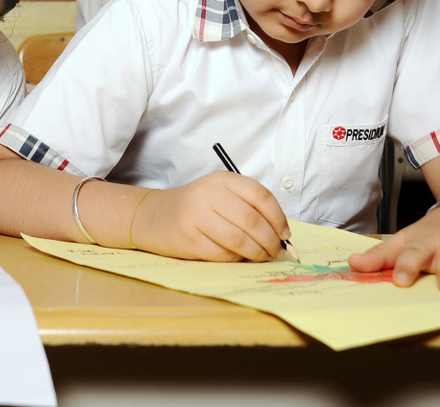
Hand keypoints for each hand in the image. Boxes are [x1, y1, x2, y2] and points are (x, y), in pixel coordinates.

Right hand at [132, 172, 288, 261]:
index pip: (260, 195)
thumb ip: (248, 207)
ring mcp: (196, 217)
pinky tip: (239, 257)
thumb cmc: (195, 207)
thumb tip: (281, 234)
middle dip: (271, 241)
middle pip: (252, 220)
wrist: (155, 216)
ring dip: (257, 253)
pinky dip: (237, 259)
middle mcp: (208, 194)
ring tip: (262, 257)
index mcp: (221, 180)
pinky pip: (223, 254)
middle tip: (277, 252)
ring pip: (239, 240)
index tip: (285, 234)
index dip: (278, 217)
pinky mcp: (189, 240)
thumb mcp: (220, 194)